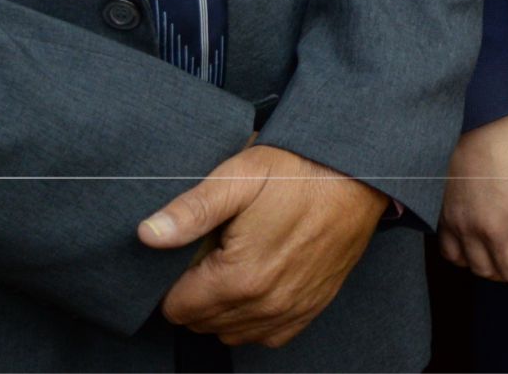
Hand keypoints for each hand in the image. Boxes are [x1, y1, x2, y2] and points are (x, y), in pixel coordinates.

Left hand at [140, 142, 389, 347]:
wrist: (360, 176)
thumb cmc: (301, 172)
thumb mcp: (241, 175)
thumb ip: (192, 209)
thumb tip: (147, 234)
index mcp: (239, 278)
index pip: (177, 308)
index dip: (176, 279)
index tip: (195, 251)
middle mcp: (264, 306)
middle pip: (201, 322)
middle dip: (198, 293)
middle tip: (217, 251)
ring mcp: (289, 312)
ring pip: (230, 333)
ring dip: (223, 308)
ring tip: (237, 264)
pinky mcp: (309, 310)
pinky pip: (265, 336)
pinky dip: (254, 318)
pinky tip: (258, 283)